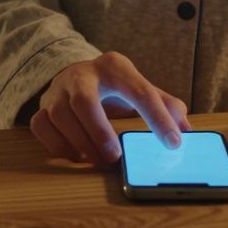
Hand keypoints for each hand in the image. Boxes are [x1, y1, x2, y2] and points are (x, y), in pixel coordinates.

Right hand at [30, 52, 190, 163]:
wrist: (77, 73)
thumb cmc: (114, 86)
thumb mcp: (139, 87)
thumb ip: (165, 105)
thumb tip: (187, 130)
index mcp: (114, 67)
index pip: (140, 91)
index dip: (158, 118)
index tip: (173, 143)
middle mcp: (82, 74)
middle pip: (84, 101)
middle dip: (99, 131)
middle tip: (115, 157)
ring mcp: (57, 90)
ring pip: (59, 115)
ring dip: (79, 143)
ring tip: (98, 160)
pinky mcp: (42, 107)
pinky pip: (41, 126)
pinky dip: (56, 145)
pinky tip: (75, 156)